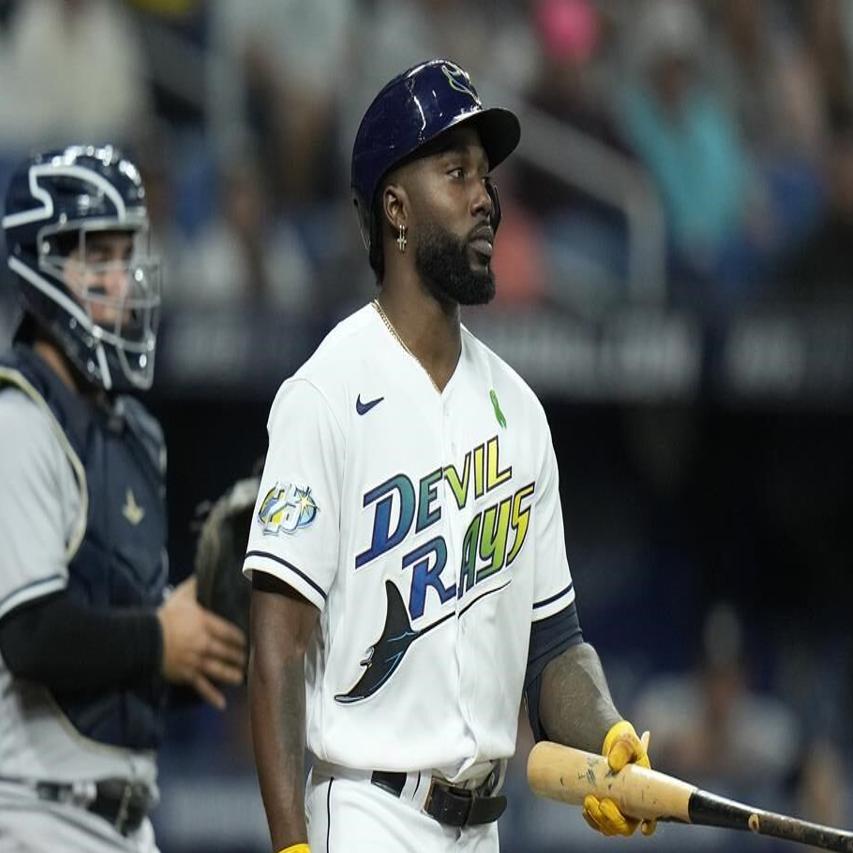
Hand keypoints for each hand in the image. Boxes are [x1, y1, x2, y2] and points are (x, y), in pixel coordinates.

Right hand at [157, 576, 246, 708]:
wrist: (145, 638)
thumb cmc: (165, 616)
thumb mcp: (182, 596)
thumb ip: (195, 585)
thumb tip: (205, 571)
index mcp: (206, 624)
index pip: (229, 631)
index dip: (240, 637)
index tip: (248, 640)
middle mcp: (204, 644)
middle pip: (226, 651)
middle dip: (238, 656)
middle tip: (248, 659)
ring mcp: (196, 661)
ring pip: (218, 669)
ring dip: (231, 674)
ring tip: (242, 677)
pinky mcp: (187, 675)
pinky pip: (201, 687)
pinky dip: (211, 696)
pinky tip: (222, 704)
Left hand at [582, 721, 656, 836]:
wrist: (604, 744)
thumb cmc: (621, 745)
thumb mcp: (626, 742)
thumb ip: (623, 749)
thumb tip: (613, 765)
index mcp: (645, 794)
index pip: (652, 816)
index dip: (649, 825)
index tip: (644, 828)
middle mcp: (632, 807)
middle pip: (626, 827)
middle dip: (614, 820)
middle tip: (603, 803)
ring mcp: (616, 809)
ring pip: (610, 828)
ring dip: (599, 819)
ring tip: (589, 800)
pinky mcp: (602, 808)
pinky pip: (597, 823)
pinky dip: (591, 819)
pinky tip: (585, 808)